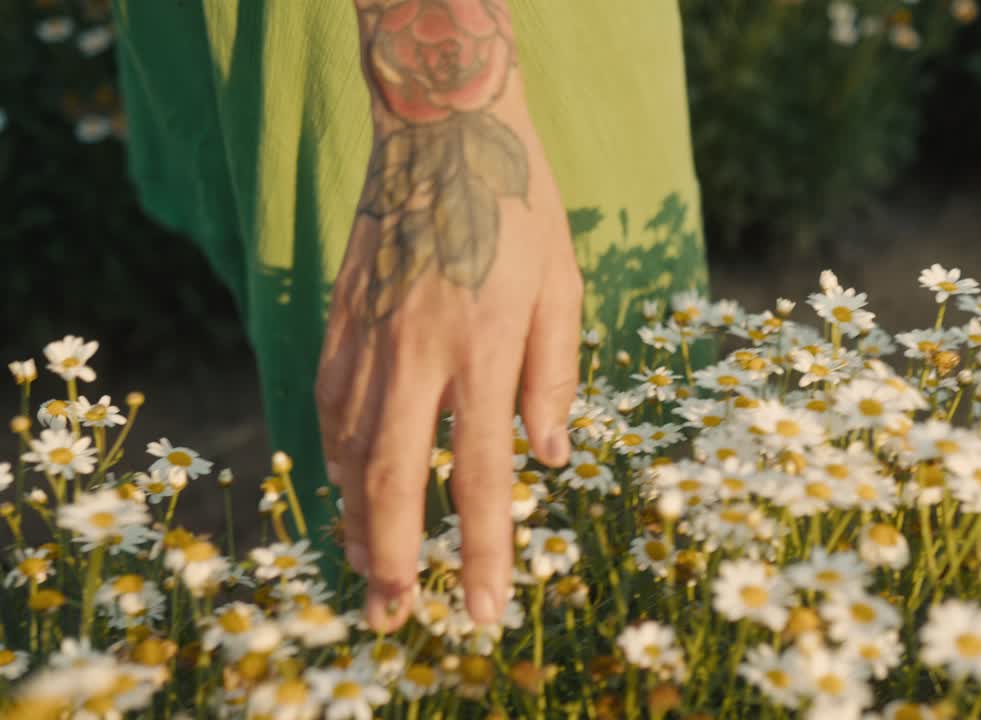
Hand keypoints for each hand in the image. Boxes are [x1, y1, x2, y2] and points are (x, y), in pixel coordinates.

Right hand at [315, 74, 581, 631]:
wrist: (442, 127)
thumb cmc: (519, 206)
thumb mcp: (564, 287)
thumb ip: (555, 378)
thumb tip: (546, 461)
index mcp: (485, 346)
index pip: (479, 475)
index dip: (483, 552)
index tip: (483, 609)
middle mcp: (416, 351)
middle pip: (391, 480)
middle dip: (392, 561)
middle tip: (393, 618)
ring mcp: (368, 335)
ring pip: (347, 450)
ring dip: (357, 520)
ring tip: (371, 570)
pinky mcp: (340, 318)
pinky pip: (328, 404)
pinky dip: (335, 456)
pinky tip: (346, 485)